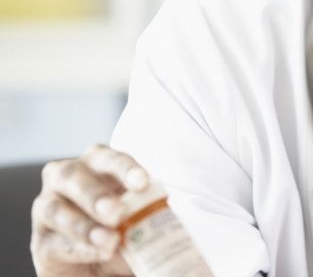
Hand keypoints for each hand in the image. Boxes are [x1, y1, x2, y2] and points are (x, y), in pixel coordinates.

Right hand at [31, 144, 148, 276]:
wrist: (96, 262)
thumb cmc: (121, 225)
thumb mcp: (138, 215)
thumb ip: (146, 213)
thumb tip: (164, 219)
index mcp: (96, 163)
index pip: (107, 157)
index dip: (124, 168)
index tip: (143, 182)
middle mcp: (66, 178)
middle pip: (71, 176)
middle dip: (95, 195)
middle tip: (118, 213)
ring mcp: (48, 207)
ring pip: (54, 209)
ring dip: (84, 226)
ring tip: (110, 240)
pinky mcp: (41, 241)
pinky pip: (54, 243)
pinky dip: (80, 249)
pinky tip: (101, 253)